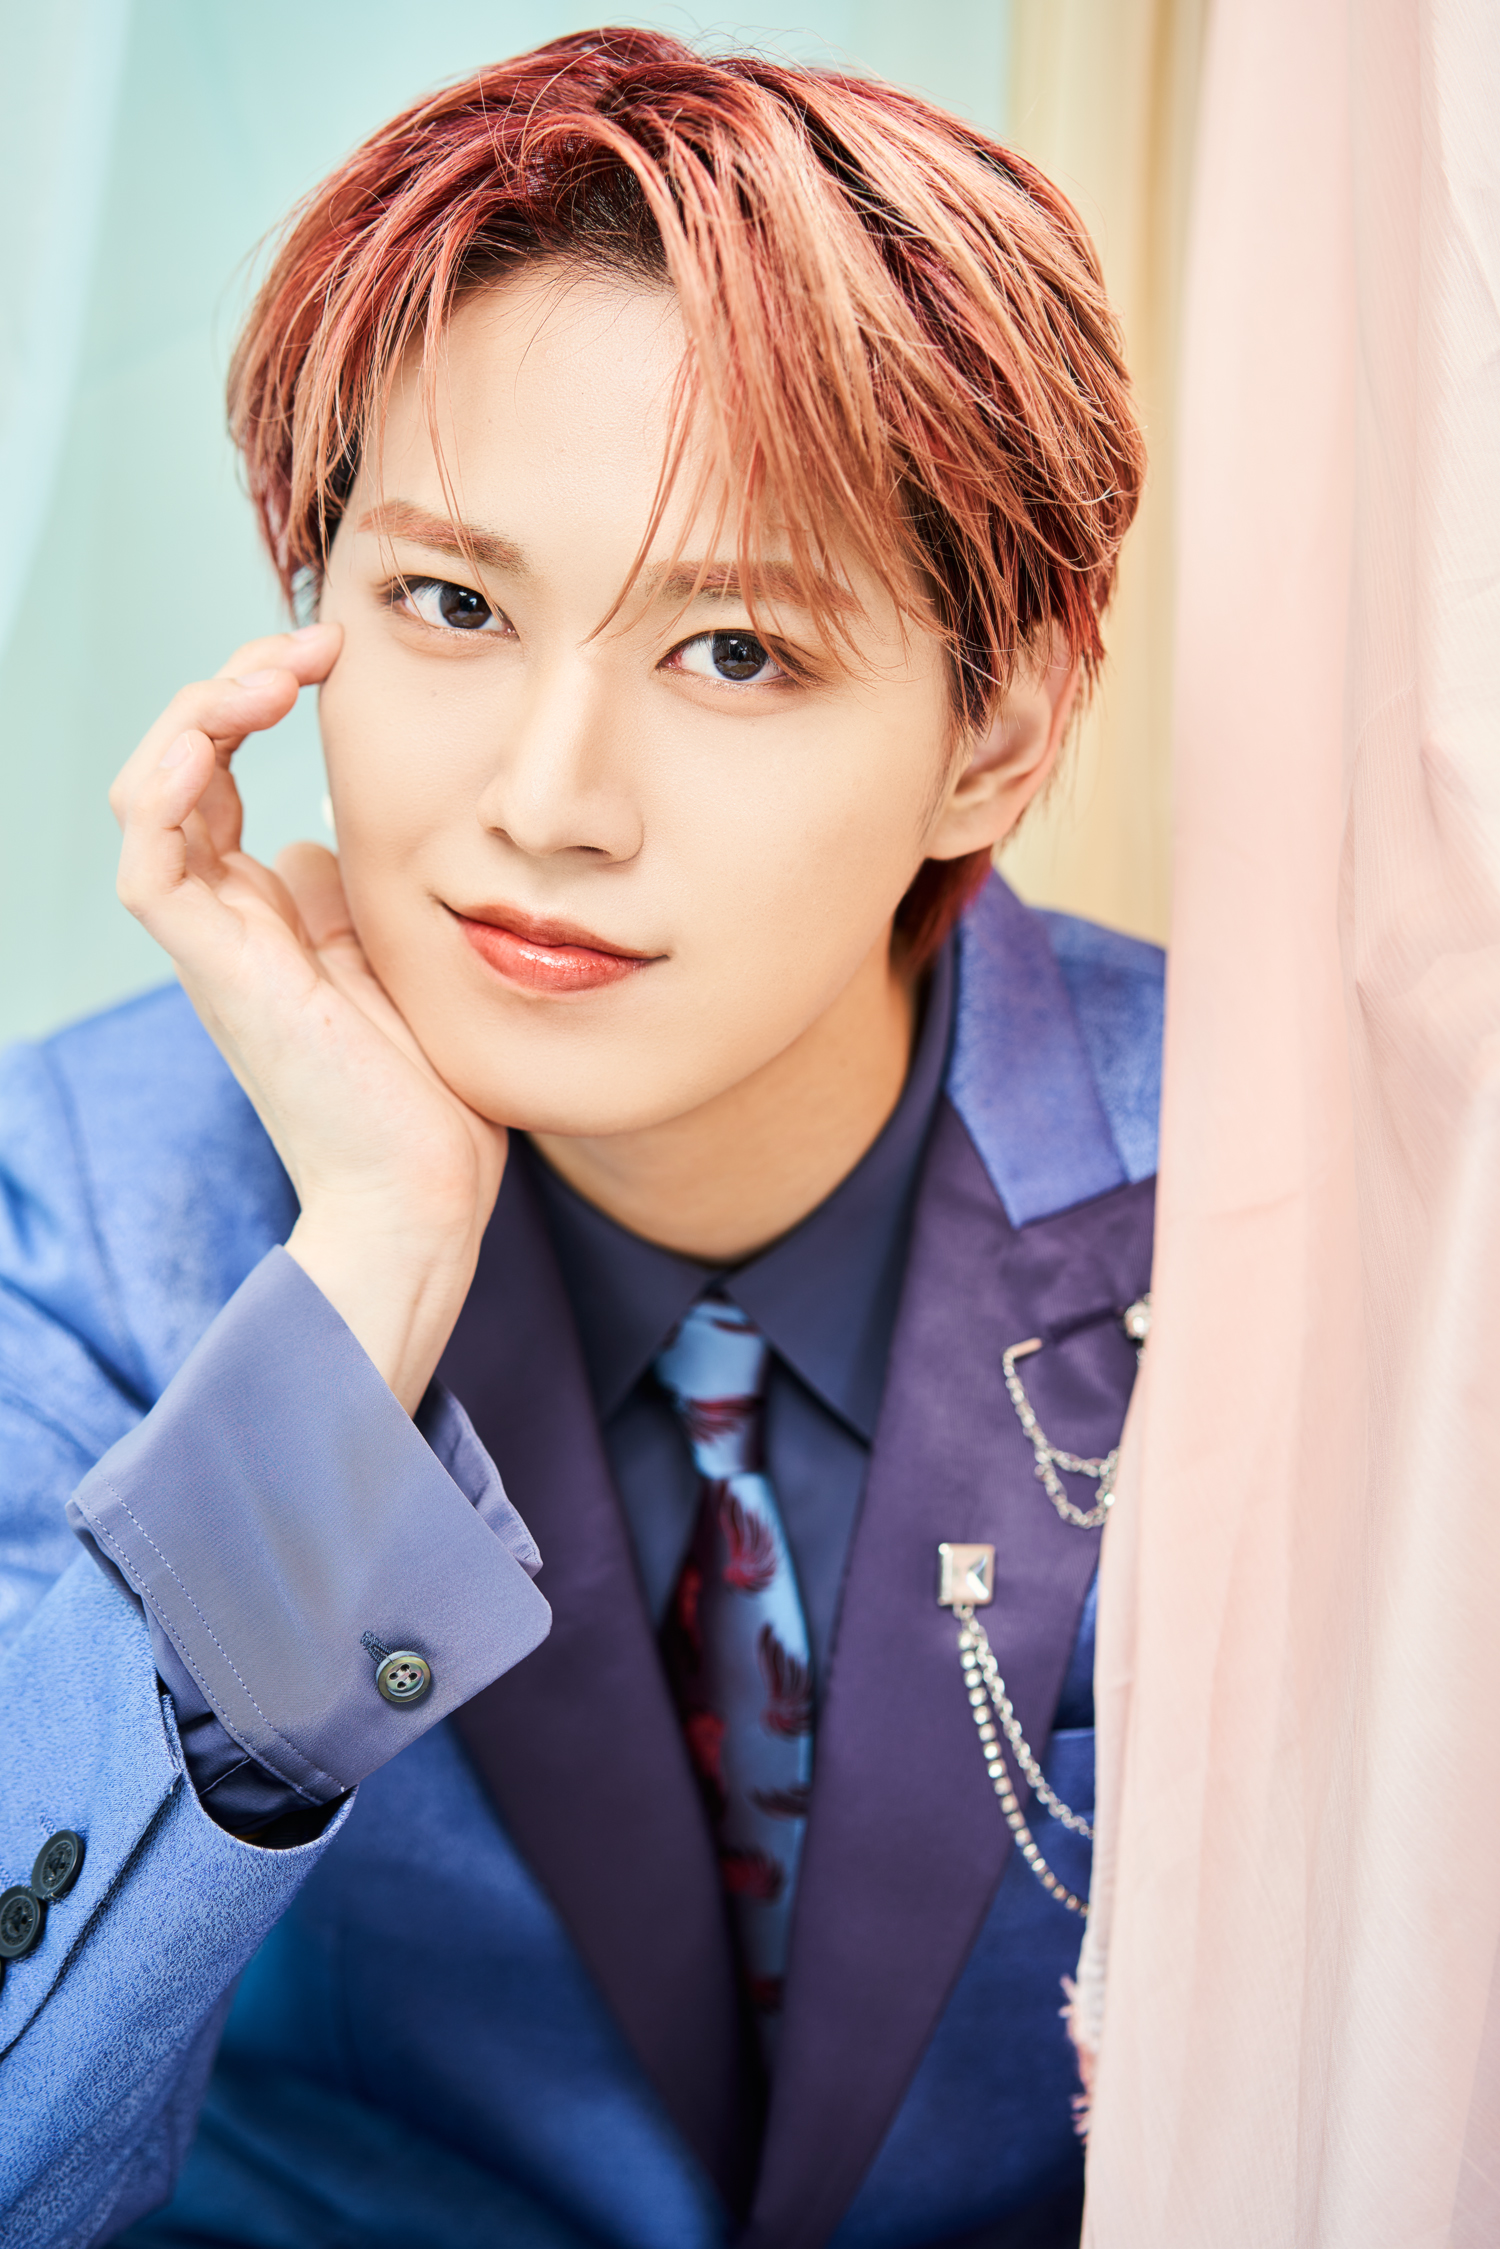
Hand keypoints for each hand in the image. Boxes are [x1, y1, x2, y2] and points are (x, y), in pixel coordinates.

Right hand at [111, 623, 506, 1412]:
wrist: (425, 1195)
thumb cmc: (429, 1096)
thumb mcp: (405, 957)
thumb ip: (360, 895)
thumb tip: (335, 830)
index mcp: (268, 914)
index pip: (222, 775)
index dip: (256, 699)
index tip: (333, 655)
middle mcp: (230, 921)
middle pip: (183, 766)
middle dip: (233, 683)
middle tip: (311, 645)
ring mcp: (217, 947)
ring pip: (154, 796)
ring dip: (200, 714)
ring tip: (273, 673)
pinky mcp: (218, 973)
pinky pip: (151, 865)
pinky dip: (164, 788)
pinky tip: (214, 737)